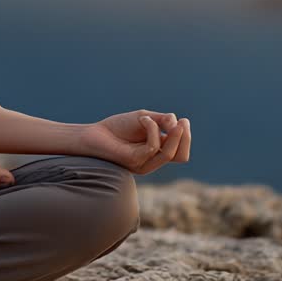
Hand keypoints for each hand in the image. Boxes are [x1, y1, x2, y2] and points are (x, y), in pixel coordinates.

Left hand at [76, 109, 190, 173]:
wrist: (94, 134)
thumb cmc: (118, 127)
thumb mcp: (144, 118)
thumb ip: (162, 121)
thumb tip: (177, 125)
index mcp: (158, 151)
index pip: (181, 152)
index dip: (186, 137)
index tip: (183, 120)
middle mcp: (153, 160)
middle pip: (181, 156)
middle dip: (185, 138)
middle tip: (182, 122)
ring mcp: (144, 163)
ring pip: (169, 154)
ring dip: (172, 135)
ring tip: (168, 119)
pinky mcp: (134, 161)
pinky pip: (152, 147)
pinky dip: (152, 129)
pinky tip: (143, 119)